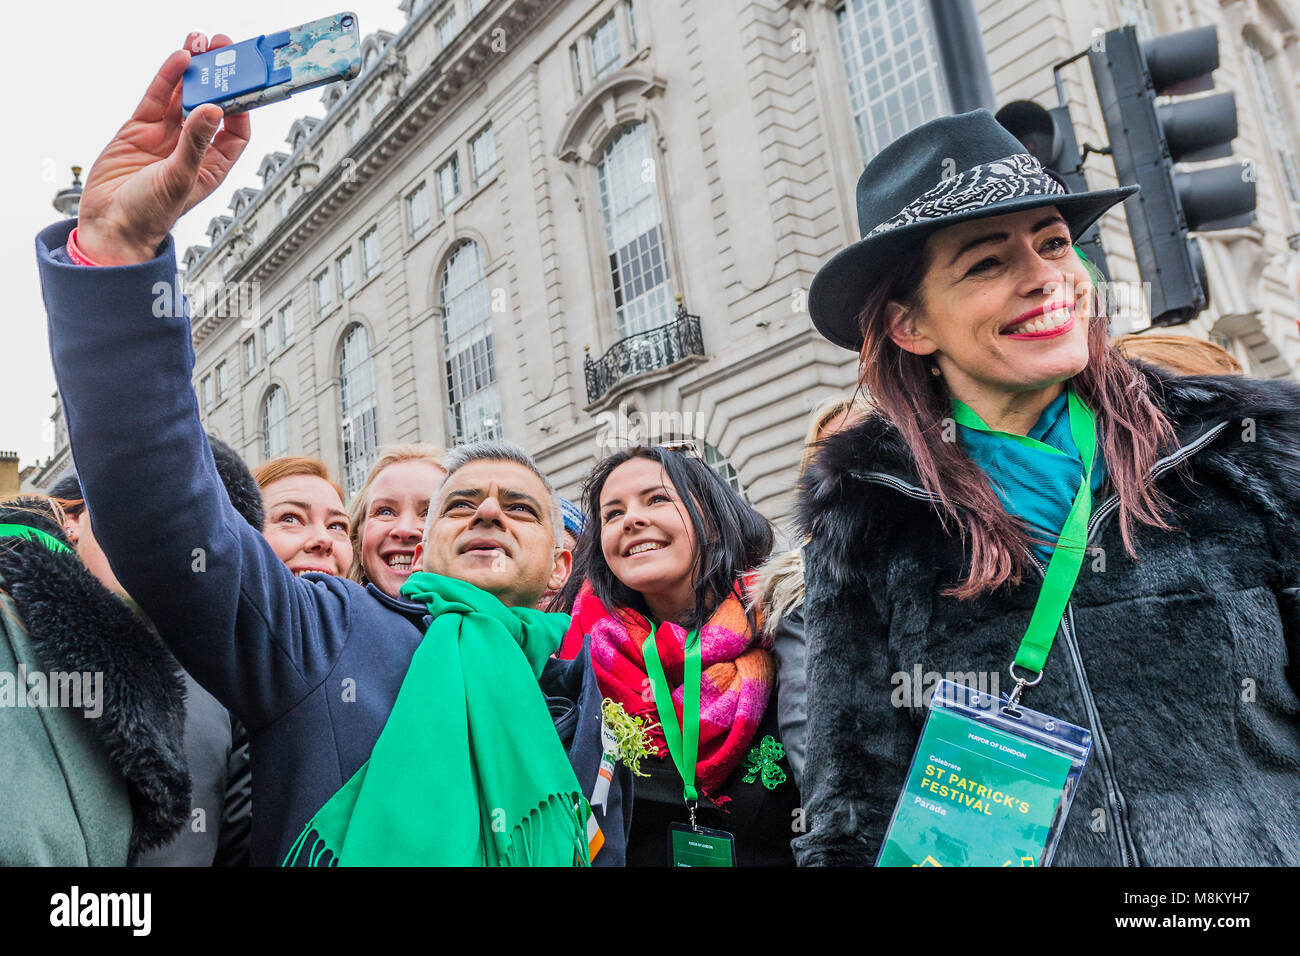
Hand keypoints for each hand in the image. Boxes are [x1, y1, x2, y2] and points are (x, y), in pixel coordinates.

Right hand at [76, 32, 251, 265]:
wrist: (109, 224)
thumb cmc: (151, 214)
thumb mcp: (179, 178)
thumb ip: (195, 143)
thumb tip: (215, 109)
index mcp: (213, 165)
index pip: (237, 129)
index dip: (243, 104)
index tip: (247, 81)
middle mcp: (193, 147)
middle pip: (212, 104)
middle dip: (219, 77)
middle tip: (224, 47)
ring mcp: (166, 135)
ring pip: (184, 94)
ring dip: (194, 69)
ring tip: (200, 41)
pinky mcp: (140, 127)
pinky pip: (158, 96)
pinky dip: (168, 77)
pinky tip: (180, 58)